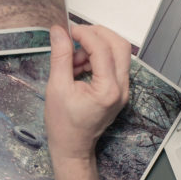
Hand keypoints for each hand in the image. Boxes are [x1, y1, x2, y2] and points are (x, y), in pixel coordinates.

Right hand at [45, 24, 130, 162]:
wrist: (72, 148)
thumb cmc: (64, 125)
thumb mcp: (57, 87)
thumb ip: (60, 56)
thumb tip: (59, 31)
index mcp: (108, 90)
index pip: (102, 49)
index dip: (85, 34)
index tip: (68, 31)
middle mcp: (121, 89)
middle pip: (120, 46)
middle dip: (98, 35)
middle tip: (76, 35)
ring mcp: (123, 91)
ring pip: (119, 54)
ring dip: (96, 47)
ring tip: (73, 60)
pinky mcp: (119, 91)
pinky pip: (114, 65)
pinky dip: (98, 58)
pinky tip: (79, 67)